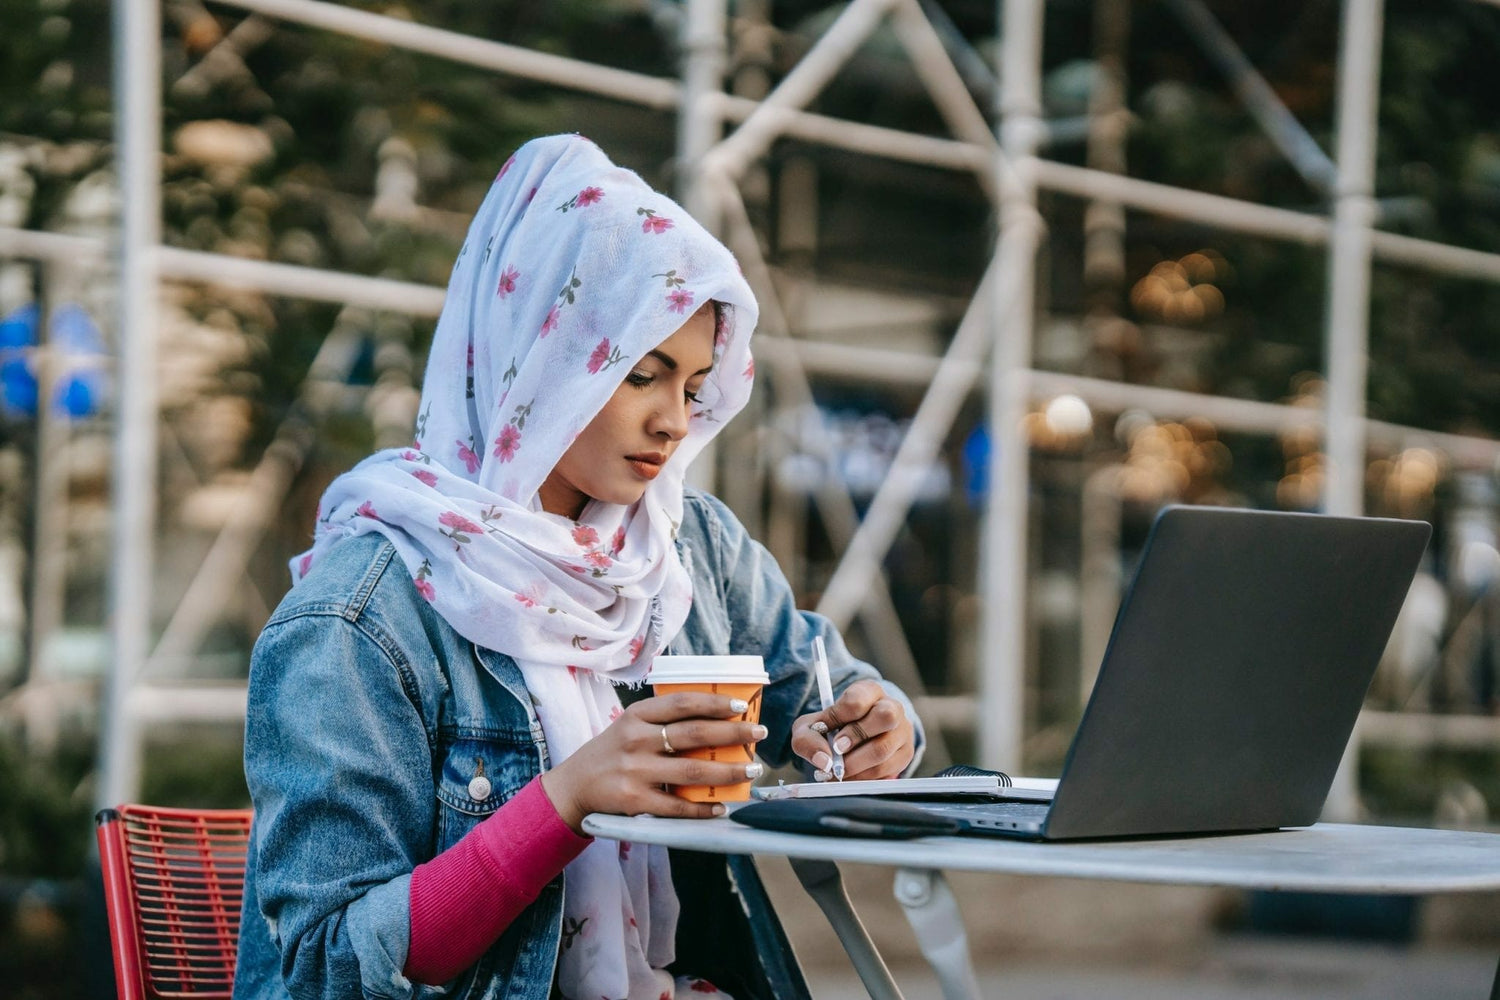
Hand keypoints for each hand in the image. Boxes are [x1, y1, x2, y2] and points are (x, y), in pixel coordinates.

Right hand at [540, 692, 767, 832]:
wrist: (573, 786)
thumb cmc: (612, 752)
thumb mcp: (630, 726)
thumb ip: (663, 723)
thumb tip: (716, 722)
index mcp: (637, 715)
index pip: (682, 703)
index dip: (714, 702)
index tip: (741, 706)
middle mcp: (636, 739)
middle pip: (694, 733)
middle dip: (732, 733)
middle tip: (758, 734)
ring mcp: (635, 771)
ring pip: (691, 770)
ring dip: (726, 771)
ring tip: (750, 770)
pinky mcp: (634, 800)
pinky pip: (676, 806)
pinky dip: (701, 809)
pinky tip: (720, 807)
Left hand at [791, 679, 914, 780]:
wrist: (851, 739)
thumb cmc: (832, 728)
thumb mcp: (812, 726)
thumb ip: (808, 738)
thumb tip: (823, 760)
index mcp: (869, 691)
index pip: (858, 699)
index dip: (839, 716)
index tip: (825, 730)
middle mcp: (892, 707)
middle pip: (886, 716)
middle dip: (856, 737)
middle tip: (836, 750)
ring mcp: (903, 731)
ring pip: (883, 749)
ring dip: (855, 765)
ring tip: (836, 771)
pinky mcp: (905, 754)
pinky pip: (886, 771)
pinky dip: (863, 778)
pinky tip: (849, 776)